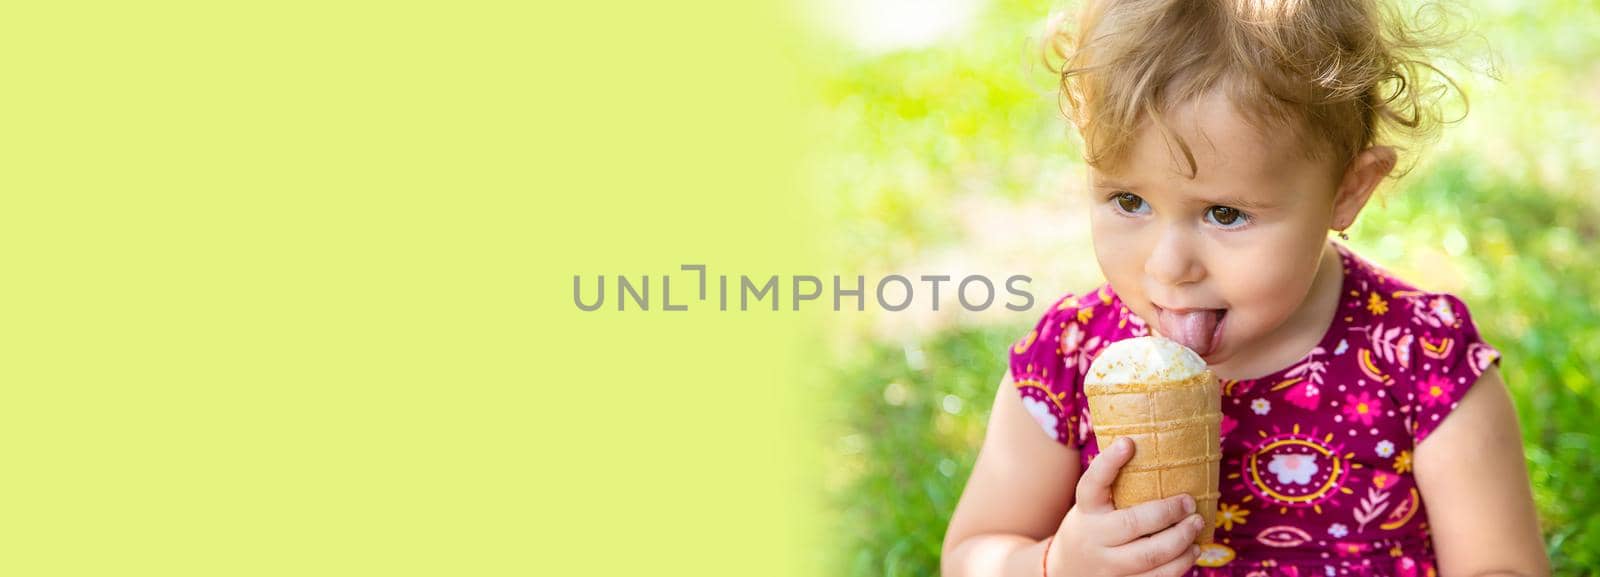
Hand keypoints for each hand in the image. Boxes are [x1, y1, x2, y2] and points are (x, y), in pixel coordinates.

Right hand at [1045, 437, 1204, 576]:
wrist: (1067, 568)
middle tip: (1189, 501)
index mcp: (1086, 509)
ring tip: (1196, 524)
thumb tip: (1152, 447)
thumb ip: (1115, 486)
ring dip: (1180, 540)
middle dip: (1167, 512)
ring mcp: (1108, 564)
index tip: (1128, 442)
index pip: (1092, 483)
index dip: (1108, 462)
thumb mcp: (1093, 505)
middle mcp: (1094, 537)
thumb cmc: (1092, 525)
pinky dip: (1180, 565)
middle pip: (1131, 524)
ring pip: (1148, 556)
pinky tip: (1193, 550)